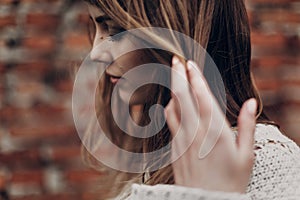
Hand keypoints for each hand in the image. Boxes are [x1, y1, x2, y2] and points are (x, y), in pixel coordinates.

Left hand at [165, 56, 256, 192]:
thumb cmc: (231, 181)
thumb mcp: (246, 155)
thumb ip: (247, 126)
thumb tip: (250, 102)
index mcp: (215, 131)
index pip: (202, 96)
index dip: (195, 78)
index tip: (189, 63)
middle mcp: (195, 131)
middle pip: (182, 96)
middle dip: (177, 75)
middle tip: (174, 60)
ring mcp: (181, 139)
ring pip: (172, 107)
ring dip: (172, 90)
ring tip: (173, 76)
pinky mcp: (174, 148)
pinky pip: (169, 122)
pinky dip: (170, 107)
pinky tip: (172, 102)